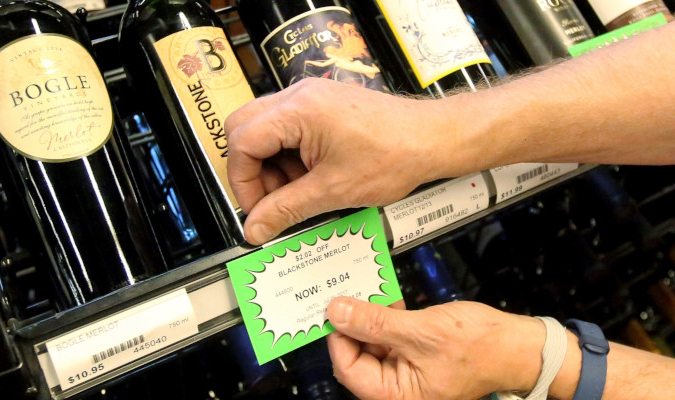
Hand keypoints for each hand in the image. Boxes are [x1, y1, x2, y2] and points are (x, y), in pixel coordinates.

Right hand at [225, 78, 465, 244]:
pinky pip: (288, 127)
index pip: (242, 142)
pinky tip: (312, 177)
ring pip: (264, 129)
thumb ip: (286, 209)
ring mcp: (311, 97)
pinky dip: (290, 155)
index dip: (242, 181)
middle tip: (270, 200)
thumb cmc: (394, 156)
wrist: (432, 139)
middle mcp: (300, 95)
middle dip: (251, 170)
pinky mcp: (323, 105)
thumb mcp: (332, 191)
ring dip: (272, 164)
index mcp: (298, 111)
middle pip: (244, 128)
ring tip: (300, 191)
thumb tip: (255, 228)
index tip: (256, 209)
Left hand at [325, 297, 545, 399]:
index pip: (348, 368)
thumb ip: (375, 322)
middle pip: (357, 358)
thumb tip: (337, 312)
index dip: (337, 336)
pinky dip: (387, 321)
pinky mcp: (415, 360)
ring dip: (370, 320)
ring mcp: (407, 377)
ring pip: (372, 346)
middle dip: (353, 326)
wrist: (517, 346)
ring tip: (370, 293)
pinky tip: (390, 302)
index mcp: (396, 397)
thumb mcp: (420, 330)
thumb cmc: (480, 347)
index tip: (334, 307)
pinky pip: (391, 341)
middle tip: (348, 294)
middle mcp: (399, 392)